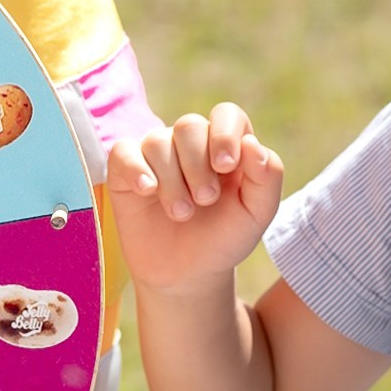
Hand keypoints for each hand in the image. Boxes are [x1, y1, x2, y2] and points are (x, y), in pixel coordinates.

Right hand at [108, 104, 283, 294]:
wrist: (187, 275)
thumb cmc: (223, 239)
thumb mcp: (256, 215)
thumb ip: (267, 178)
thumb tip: (253, 144)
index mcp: (225, 145)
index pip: (226, 114)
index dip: (225, 134)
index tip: (226, 167)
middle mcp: (190, 143)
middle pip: (189, 125)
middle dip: (198, 165)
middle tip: (205, 200)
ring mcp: (157, 155)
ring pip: (157, 141)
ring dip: (172, 181)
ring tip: (182, 213)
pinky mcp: (126, 171)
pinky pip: (123, 151)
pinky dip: (136, 168)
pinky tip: (148, 190)